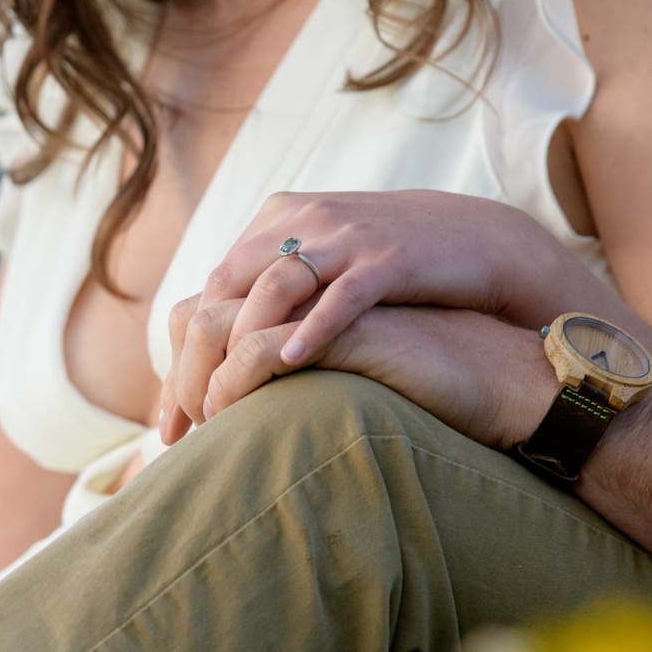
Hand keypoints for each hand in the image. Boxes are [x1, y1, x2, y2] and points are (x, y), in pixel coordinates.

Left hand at [160, 190, 620, 440]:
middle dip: (194, 366)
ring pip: (270, 290)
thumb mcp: (323, 280)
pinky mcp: (390, 260)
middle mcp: (303, 223)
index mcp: (278, 224)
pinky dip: (313, 328)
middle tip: (184, 428)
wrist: (480, 243)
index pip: (206, 298)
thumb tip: (222, 366)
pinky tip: (289, 366)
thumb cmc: (395, 281)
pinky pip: (342, 294)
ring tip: (224, 408)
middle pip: (221, 294)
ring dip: (239, 351)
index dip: (180, 363)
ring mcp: (347, 239)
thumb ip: (275, 309)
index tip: (172, 422)